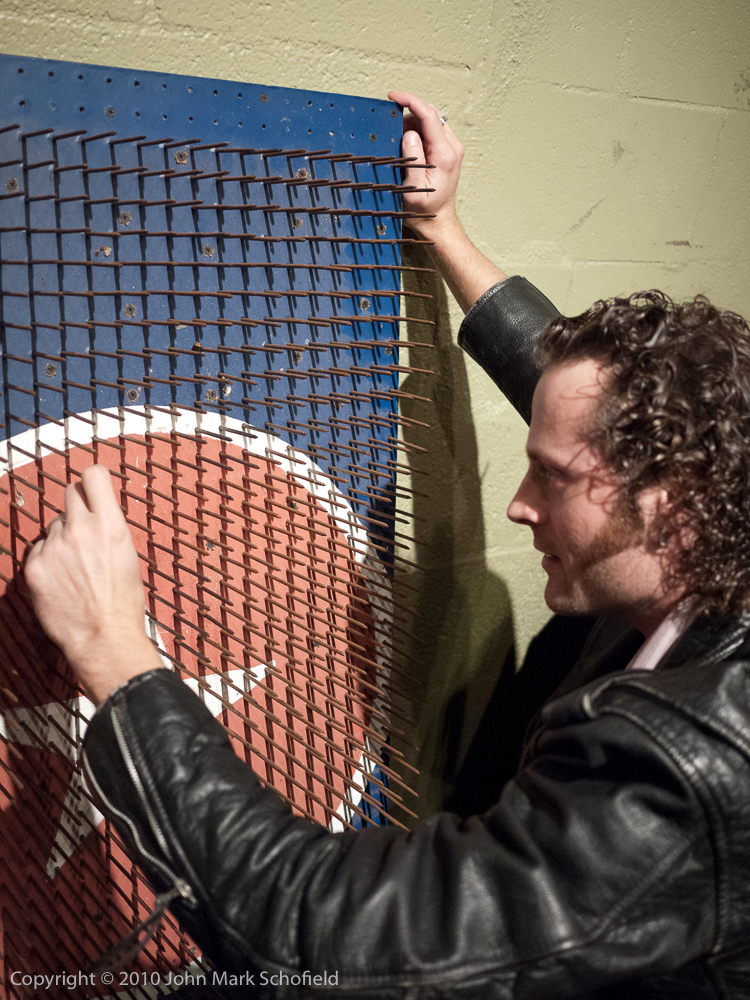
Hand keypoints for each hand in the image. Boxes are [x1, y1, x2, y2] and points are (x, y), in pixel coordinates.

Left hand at [24, 464, 161, 702]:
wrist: (104, 636)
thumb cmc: (122, 602)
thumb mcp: (128, 555)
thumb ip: (109, 528)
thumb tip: (97, 515)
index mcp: (111, 525)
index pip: (94, 476)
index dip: (94, 480)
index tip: (94, 487)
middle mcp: (81, 530)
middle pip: (70, 493)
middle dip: (78, 506)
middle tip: (83, 526)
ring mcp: (55, 547)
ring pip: (54, 526)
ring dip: (63, 538)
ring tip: (77, 567)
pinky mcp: (35, 566)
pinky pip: (39, 550)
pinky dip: (48, 560)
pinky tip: (63, 580)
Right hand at [387, 90, 464, 239]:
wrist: (437, 221)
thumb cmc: (424, 210)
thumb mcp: (413, 188)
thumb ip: (413, 158)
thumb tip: (409, 133)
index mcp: (445, 154)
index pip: (429, 115)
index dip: (410, 100)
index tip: (393, 96)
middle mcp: (452, 147)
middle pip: (431, 113)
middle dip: (409, 113)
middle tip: (392, 128)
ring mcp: (452, 148)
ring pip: (432, 120)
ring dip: (413, 123)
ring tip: (399, 141)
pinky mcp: (448, 151)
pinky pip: (432, 130)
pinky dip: (418, 130)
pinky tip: (408, 145)